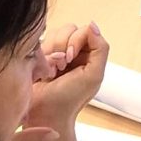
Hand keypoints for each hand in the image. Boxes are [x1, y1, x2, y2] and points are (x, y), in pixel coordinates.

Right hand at [16, 21, 107, 140]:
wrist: (46, 116)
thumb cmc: (70, 99)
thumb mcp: (94, 75)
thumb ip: (100, 48)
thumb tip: (93, 25)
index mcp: (89, 54)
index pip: (85, 30)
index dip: (76, 40)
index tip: (70, 58)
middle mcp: (74, 52)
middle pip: (68, 29)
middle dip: (62, 46)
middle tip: (61, 66)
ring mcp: (57, 54)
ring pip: (53, 34)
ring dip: (51, 53)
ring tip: (52, 71)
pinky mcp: (41, 58)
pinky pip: (40, 44)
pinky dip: (41, 56)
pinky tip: (43, 72)